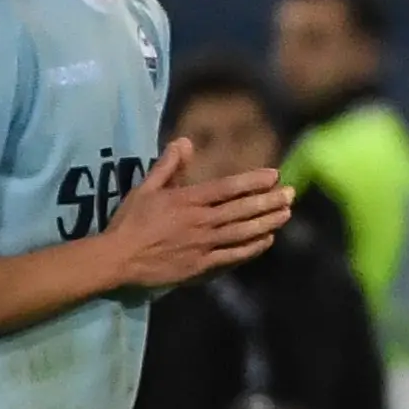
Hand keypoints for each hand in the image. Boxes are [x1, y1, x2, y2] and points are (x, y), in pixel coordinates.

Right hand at [102, 141, 294, 288]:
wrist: (118, 259)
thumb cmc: (130, 222)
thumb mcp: (145, 188)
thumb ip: (168, 166)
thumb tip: (185, 142)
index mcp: (187, 200)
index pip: (228, 188)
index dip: (253, 181)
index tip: (274, 174)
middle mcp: (200, 221)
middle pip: (242, 210)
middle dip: (269, 201)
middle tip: (290, 193)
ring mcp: (203, 245)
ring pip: (242, 233)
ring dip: (267, 223)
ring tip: (286, 214)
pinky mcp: (201, 266)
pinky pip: (232, 256)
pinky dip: (252, 248)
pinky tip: (267, 241)